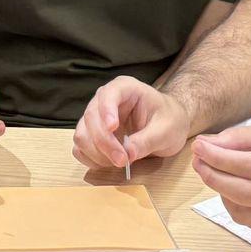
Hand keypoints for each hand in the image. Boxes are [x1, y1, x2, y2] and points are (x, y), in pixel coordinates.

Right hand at [73, 77, 190, 169]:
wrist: (168, 126)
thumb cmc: (169, 120)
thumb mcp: (166, 130)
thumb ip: (147, 140)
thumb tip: (128, 153)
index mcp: (125, 88)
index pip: (108, 94)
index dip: (106, 110)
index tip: (113, 127)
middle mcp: (105, 99)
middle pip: (91, 118)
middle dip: (104, 142)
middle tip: (123, 161)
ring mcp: (96, 117)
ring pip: (82, 134)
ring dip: (96, 153)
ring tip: (120, 163)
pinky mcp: (92, 135)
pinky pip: (80, 148)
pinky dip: (91, 159)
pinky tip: (109, 163)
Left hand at [190, 125, 250, 246]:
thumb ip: (240, 138)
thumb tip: (207, 146)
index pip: (246, 166)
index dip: (217, 158)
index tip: (199, 148)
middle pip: (241, 192)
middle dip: (212, 176)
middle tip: (199, 162)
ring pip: (241, 213)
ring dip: (223, 193)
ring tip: (221, 176)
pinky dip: (240, 208)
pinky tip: (241, 193)